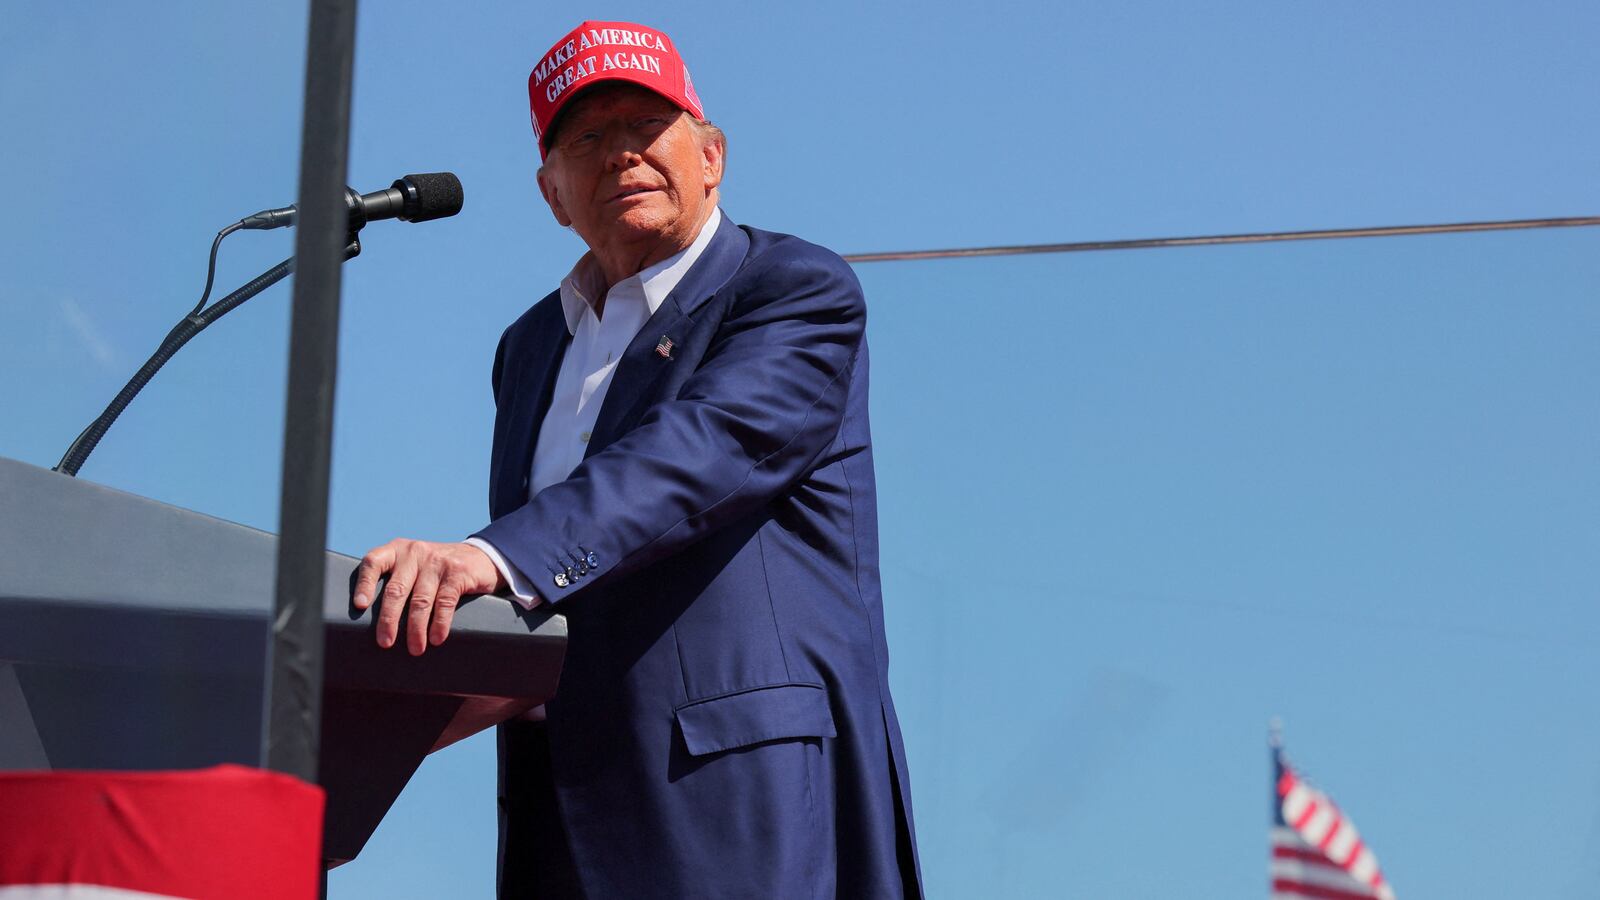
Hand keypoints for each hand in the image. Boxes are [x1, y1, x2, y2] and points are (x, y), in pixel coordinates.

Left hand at [352, 539, 506, 654]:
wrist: (480, 557)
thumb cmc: (436, 570)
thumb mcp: (413, 565)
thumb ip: (395, 579)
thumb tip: (374, 621)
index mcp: (397, 550)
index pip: (373, 562)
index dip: (364, 584)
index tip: (360, 606)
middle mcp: (415, 552)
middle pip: (396, 589)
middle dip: (389, 620)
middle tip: (385, 642)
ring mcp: (437, 561)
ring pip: (420, 600)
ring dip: (416, 629)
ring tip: (415, 648)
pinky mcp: (457, 572)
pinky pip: (444, 602)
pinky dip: (439, 623)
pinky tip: (436, 638)